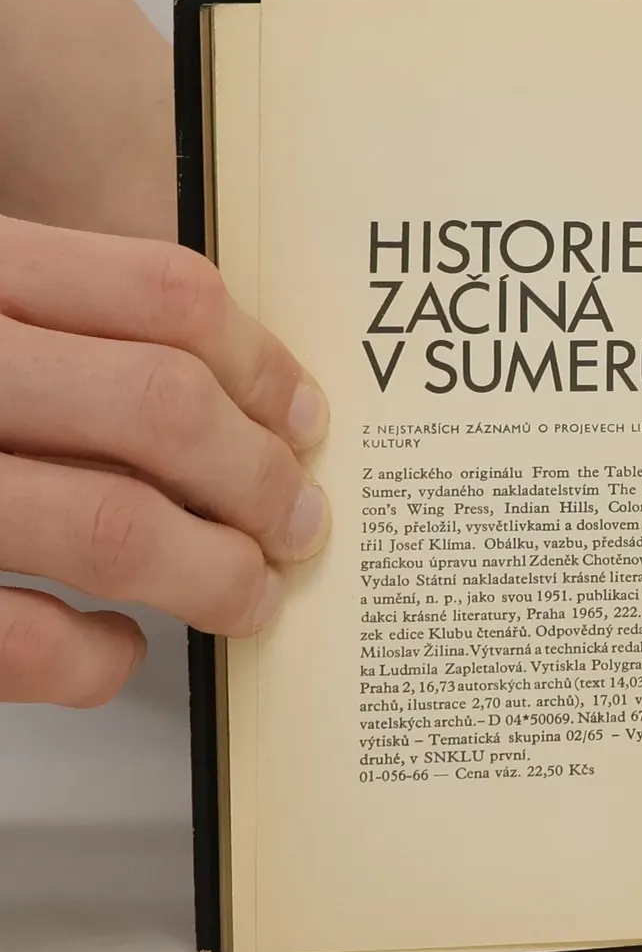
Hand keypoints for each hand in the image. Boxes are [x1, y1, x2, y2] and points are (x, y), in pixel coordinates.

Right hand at [0, 215, 329, 705]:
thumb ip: (52, 322)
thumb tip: (229, 400)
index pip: (160, 293)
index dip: (262, 364)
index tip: (304, 420)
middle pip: (160, 407)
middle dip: (259, 479)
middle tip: (297, 523)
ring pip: (114, 524)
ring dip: (214, 572)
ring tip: (246, 593)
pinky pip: (24, 641)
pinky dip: (97, 659)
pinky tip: (115, 649)